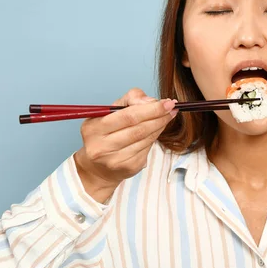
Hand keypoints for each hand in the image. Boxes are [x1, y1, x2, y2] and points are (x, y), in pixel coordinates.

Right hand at [73, 88, 177, 202]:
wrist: (98, 166)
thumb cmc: (105, 133)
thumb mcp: (109, 111)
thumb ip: (130, 99)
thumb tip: (151, 101)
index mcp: (94, 129)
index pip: (128, 116)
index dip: (151, 109)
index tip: (166, 102)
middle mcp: (102, 147)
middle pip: (139, 129)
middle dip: (159, 116)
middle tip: (172, 108)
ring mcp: (115, 160)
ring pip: (146, 139)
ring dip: (160, 126)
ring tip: (168, 116)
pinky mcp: (128, 168)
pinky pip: (147, 148)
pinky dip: (155, 137)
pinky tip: (158, 130)